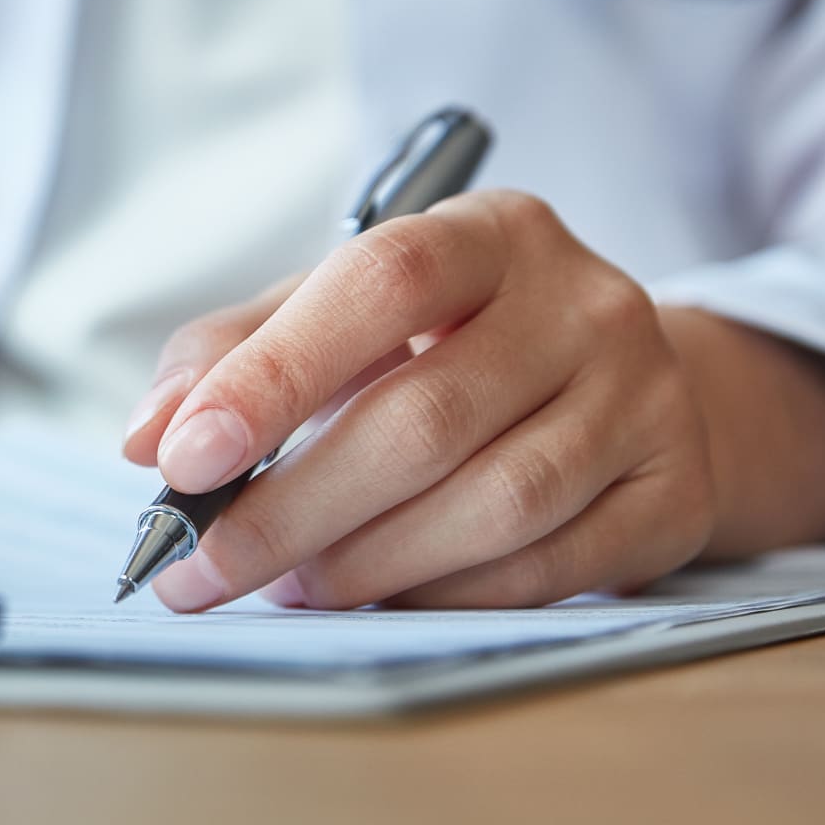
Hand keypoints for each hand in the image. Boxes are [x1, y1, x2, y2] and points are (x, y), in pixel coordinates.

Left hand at [123, 190, 719, 610]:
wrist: (610, 380)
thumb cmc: (440, 342)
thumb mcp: (332, 312)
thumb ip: (230, 354)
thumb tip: (149, 437)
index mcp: (488, 232)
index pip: (382, 282)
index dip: (276, 373)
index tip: (183, 459)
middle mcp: (583, 301)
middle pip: (428, 416)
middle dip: (291, 509)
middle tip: (203, 567)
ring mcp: (644, 396)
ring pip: (494, 504)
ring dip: (365, 563)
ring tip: (290, 586)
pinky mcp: (675, 490)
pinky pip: (548, 567)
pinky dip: (444, 593)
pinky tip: (382, 593)